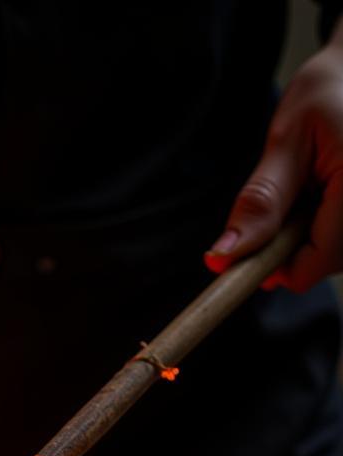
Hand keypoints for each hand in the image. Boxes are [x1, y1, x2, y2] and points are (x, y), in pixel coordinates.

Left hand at [206, 29, 342, 290]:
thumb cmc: (330, 88)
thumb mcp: (288, 138)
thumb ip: (261, 202)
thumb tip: (224, 257)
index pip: (311, 268)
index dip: (271, 268)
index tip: (242, 251)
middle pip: (323, 264)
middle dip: (290, 246)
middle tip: (287, 195)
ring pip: (334, 254)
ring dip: (308, 234)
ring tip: (309, 186)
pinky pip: (342, 238)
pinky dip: (323, 224)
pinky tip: (321, 193)